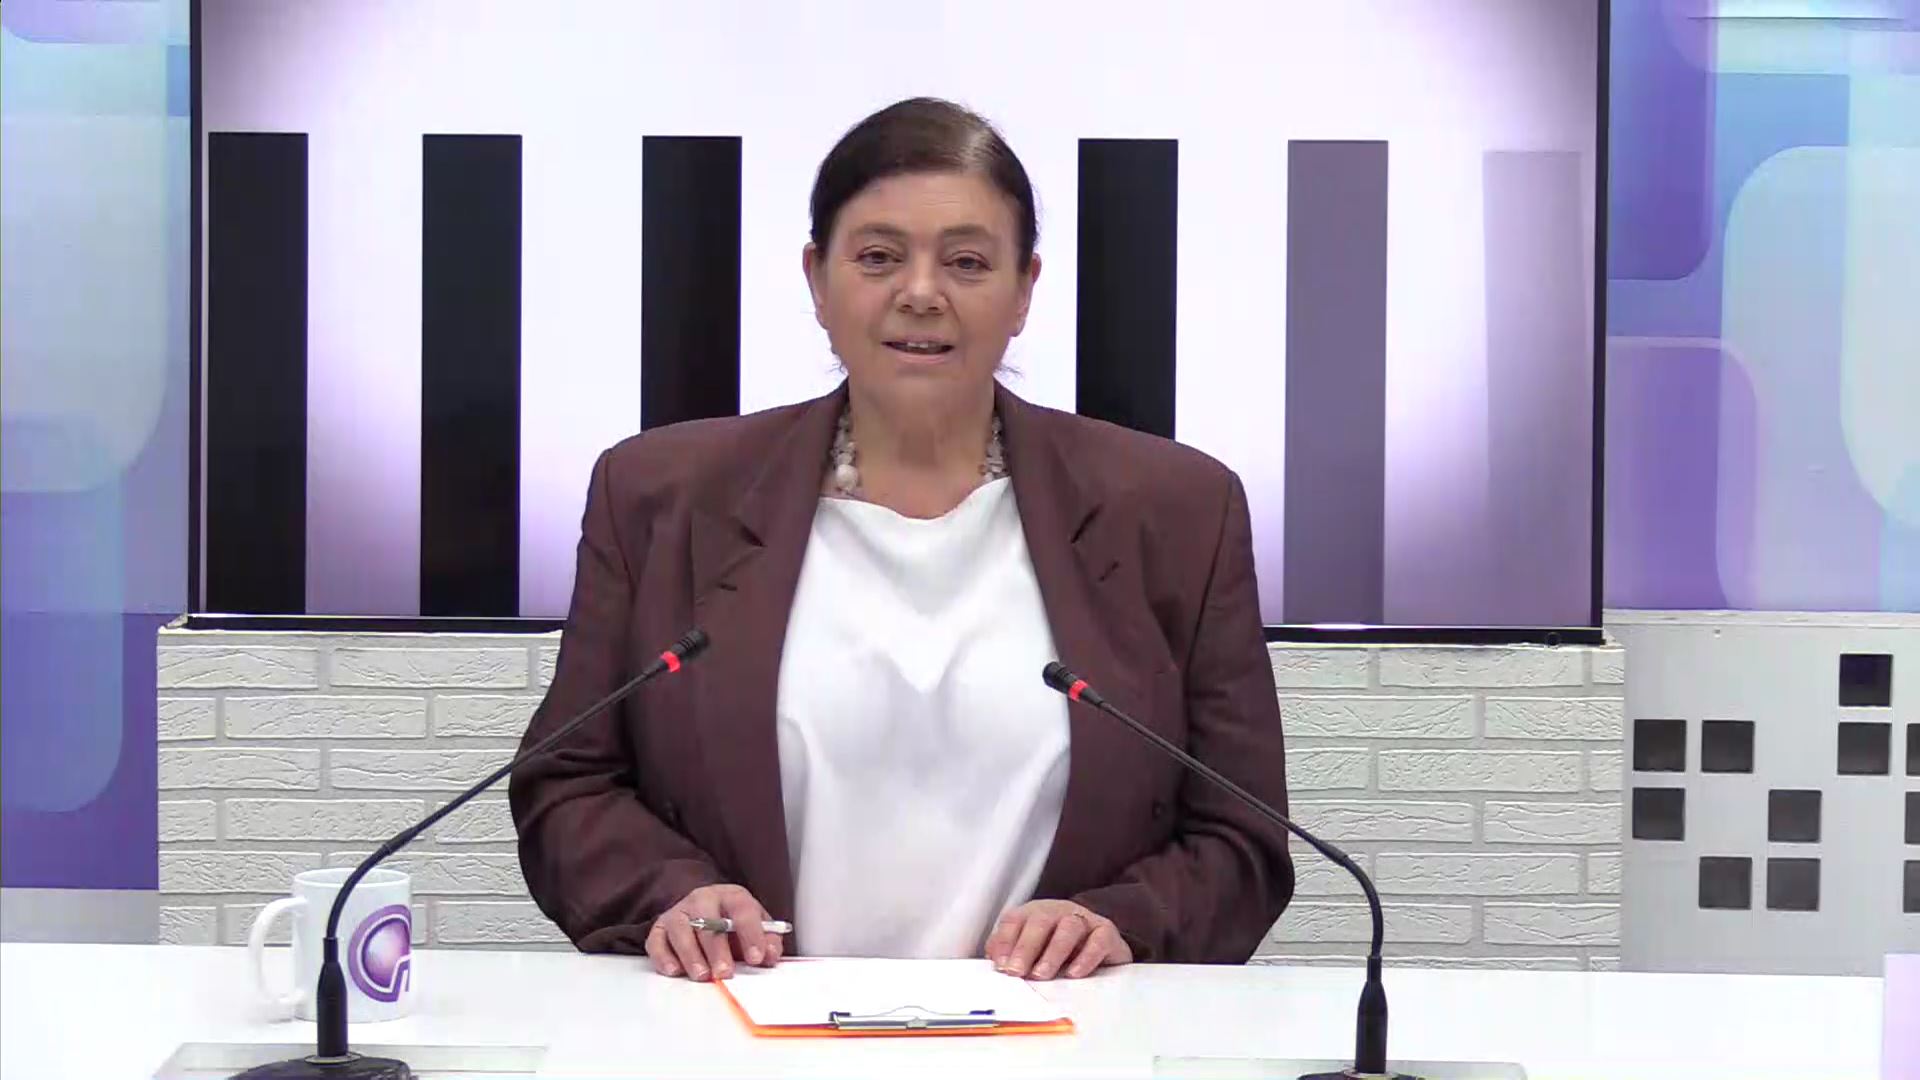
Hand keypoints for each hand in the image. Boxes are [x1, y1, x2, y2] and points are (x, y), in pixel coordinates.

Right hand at [645, 884, 782, 980]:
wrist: (703, 911)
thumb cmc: (731, 923)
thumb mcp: (756, 926)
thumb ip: (768, 940)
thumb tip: (771, 956)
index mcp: (731, 896)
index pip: (742, 909)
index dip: (751, 934)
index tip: (757, 957)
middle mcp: (702, 900)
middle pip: (707, 921)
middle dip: (717, 950)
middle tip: (725, 973)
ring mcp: (679, 912)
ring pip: (680, 930)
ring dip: (691, 955)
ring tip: (702, 975)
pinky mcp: (659, 928)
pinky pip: (657, 941)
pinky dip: (664, 957)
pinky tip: (675, 970)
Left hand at [984, 899, 1132, 980]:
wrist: (1104, 949)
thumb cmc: (1061, 952)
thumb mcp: (1033, 954)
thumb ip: (1012, 957)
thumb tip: (995, 966)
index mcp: (1034, 914)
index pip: (1014, 920)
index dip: (1005, 941)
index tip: (1000, 965)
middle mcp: (1058, 912)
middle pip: (1040, 921)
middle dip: (1025, 947)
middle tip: (1017, 971)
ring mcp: (1084, 920)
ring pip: (1069, 927)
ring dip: (1053, 952)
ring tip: (1042, 974)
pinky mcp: (1107, 933)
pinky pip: (1098, 940)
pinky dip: (1086, 957)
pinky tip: (1074, 973)